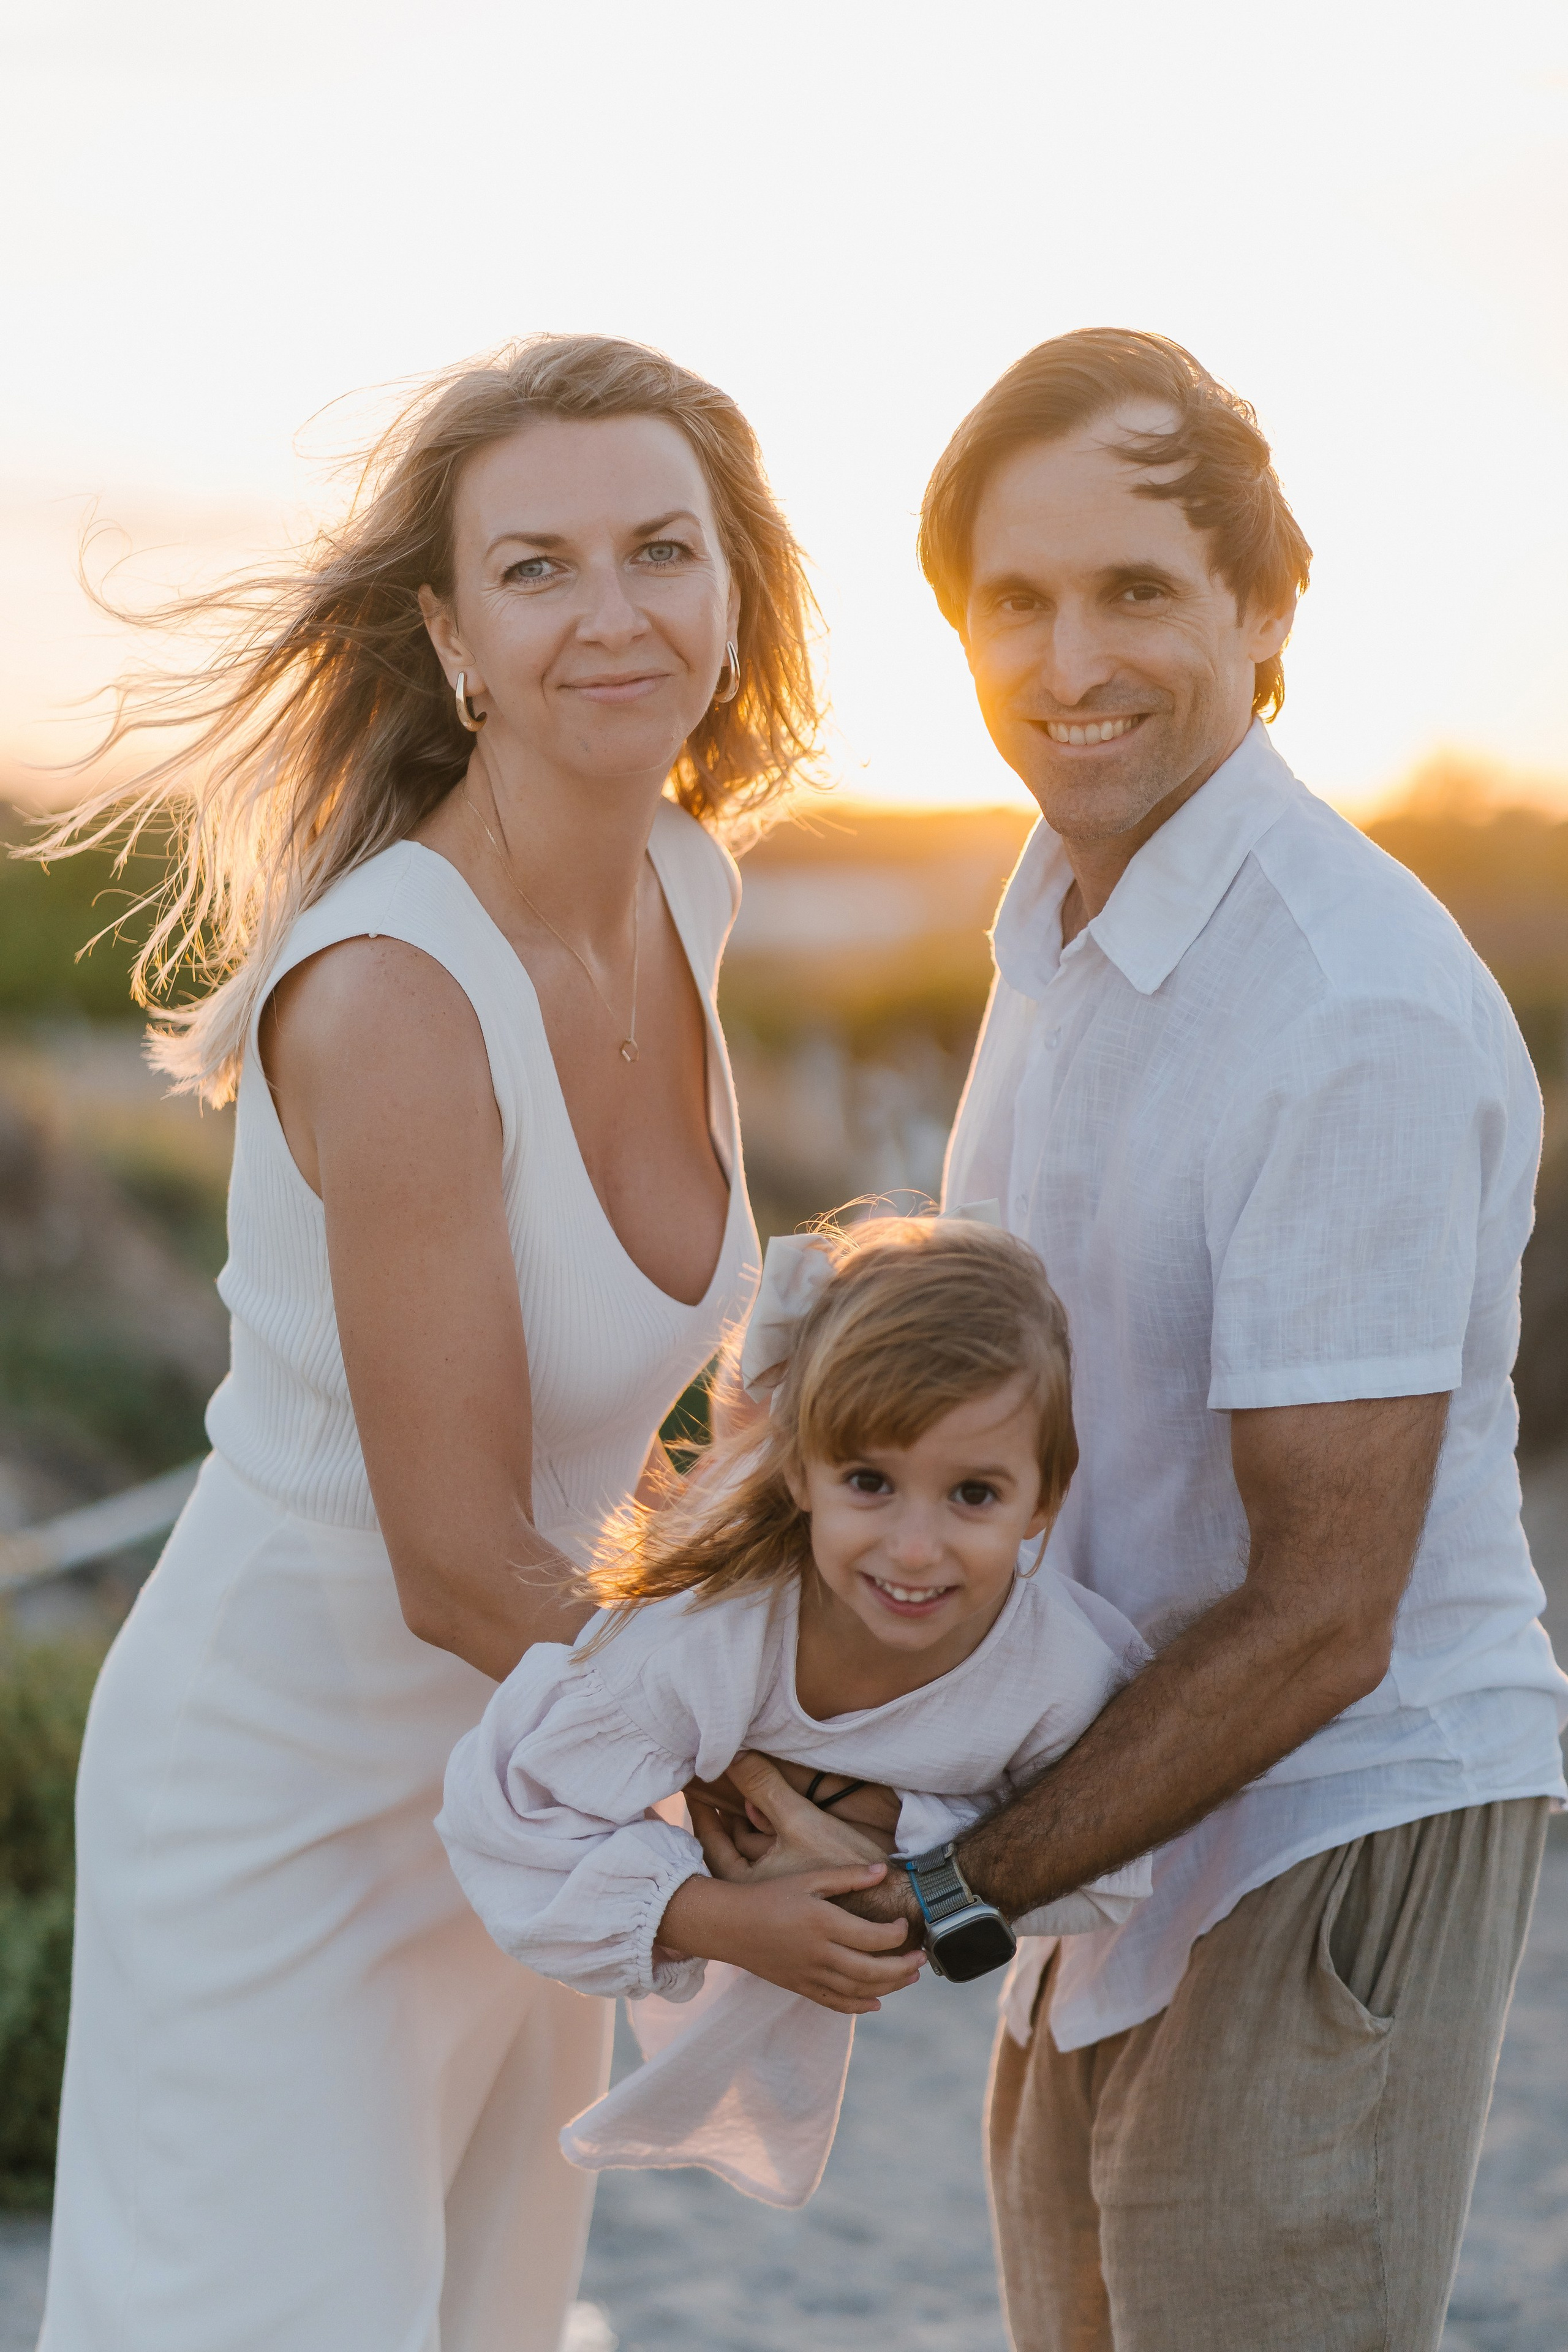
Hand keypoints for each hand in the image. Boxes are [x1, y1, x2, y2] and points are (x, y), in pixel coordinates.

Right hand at [657, 1863, 923, 2014]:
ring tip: (908, 1978)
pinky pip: (834, 2003)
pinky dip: (858, 2006)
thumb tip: (883, 1871)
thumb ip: (846, 1876)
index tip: (906, 1926)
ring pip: (858, 1991)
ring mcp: (809, 1975)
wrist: (728, 1925)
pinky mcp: (800, 1987)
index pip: (872, 1937)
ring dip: (888, 1987)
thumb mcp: (807, 1878)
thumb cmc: (769, 1895)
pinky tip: (875, 2003)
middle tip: (921, 1961)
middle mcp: (819, 1953)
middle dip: (901, 1968)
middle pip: (871, 1971)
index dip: (896, 1935)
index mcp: (823, 1923)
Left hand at [685, 1752, 899, 1880]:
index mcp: (747, 1883)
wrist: (886, 1902)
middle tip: (710, 1785)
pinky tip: (769, 1823)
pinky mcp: (799, 1892)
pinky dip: (766, 1840)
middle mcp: (756, 1893)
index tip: (691, 1785)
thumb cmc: (842, 1864)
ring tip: (739, 1799)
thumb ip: (764, 1787)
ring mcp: (777, 1894)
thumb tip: (734, 1755)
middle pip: (730, 1847)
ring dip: (745, 1827)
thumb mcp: (800, 1820)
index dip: (701, 1810)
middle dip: (723, 1817)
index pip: (711, 1840)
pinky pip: (770, 1862)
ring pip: (751, 1854)